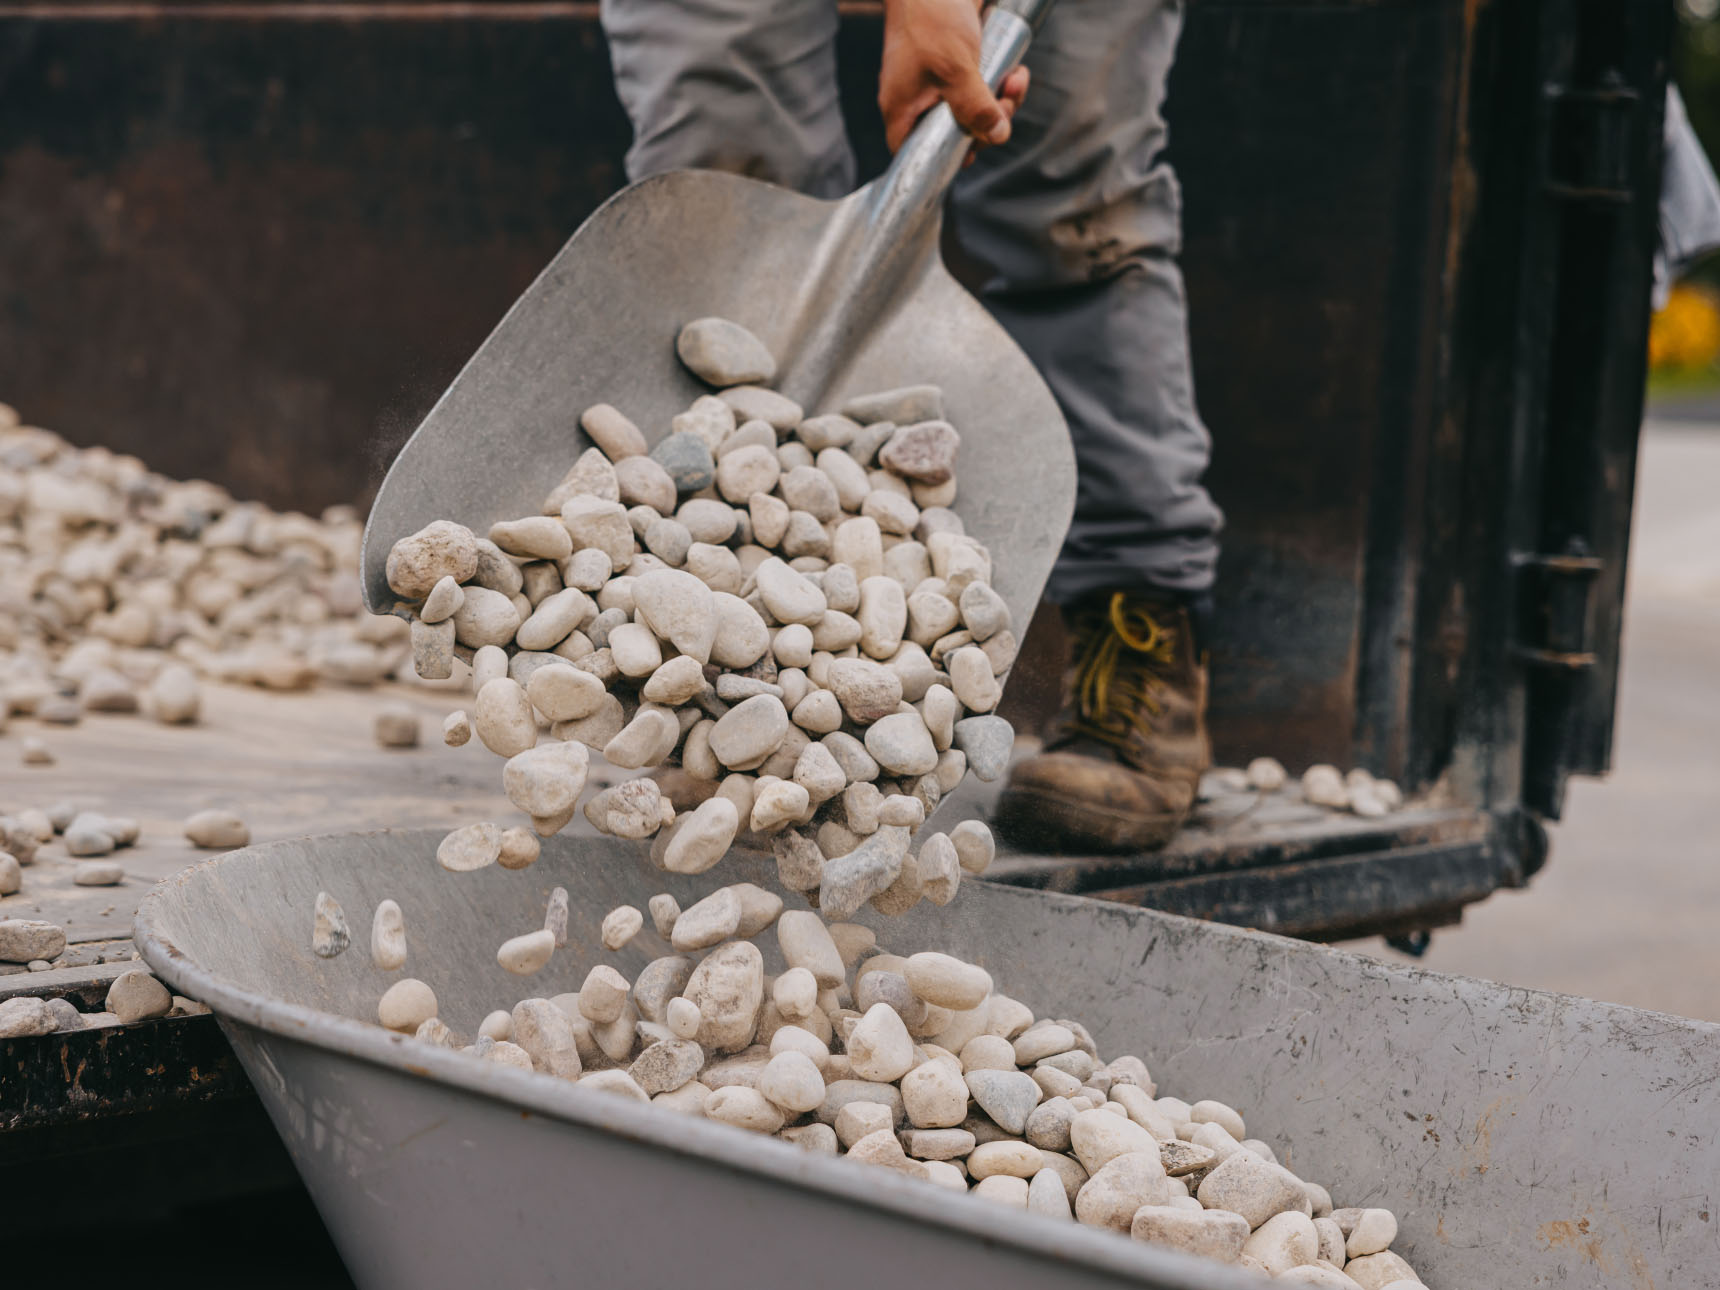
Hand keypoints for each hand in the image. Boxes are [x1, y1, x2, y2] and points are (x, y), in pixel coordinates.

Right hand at [879, 0, 1030, 153]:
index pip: (916, 152)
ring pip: (974, 109)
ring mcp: (937, 81)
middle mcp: (918, 98)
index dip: (945, 159)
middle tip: (1005, 103)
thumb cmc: (930, 15)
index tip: (975, 149)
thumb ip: (975, 106)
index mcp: (903, 107)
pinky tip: (1015, 69)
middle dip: (988, 123)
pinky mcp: (957, 64)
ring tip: (1016, 79)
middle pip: (955, 133)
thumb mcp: (956, 68)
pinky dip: (1001, 81)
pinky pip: (981, 86)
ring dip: (1002, 100)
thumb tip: (996, 136)